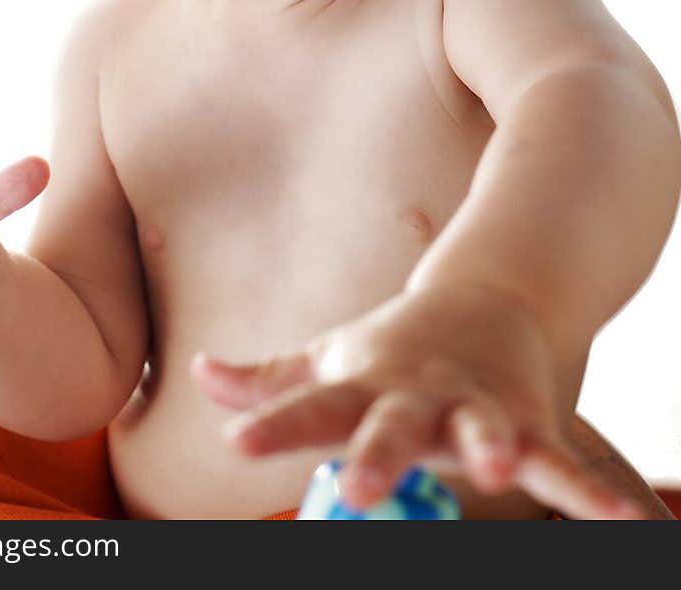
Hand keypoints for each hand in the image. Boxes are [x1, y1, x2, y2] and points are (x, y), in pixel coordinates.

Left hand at [191, 284, 642, 519]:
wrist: (487, 297)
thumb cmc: (394, 343)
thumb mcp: (331, 356)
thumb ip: (271, 377)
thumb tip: (201, 375)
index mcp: (364, 384)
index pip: (311, 407)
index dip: (274, 423)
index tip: (236, 441)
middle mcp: (418, 398)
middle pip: (393, 424)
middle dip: (378, 454)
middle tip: (354, 488)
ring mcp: (475, 409)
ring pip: (483, 431)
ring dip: (490, 448)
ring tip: (494, 475)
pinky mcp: (526, 424)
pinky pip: (560, 465)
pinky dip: (589, 496)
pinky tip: (626, 531)